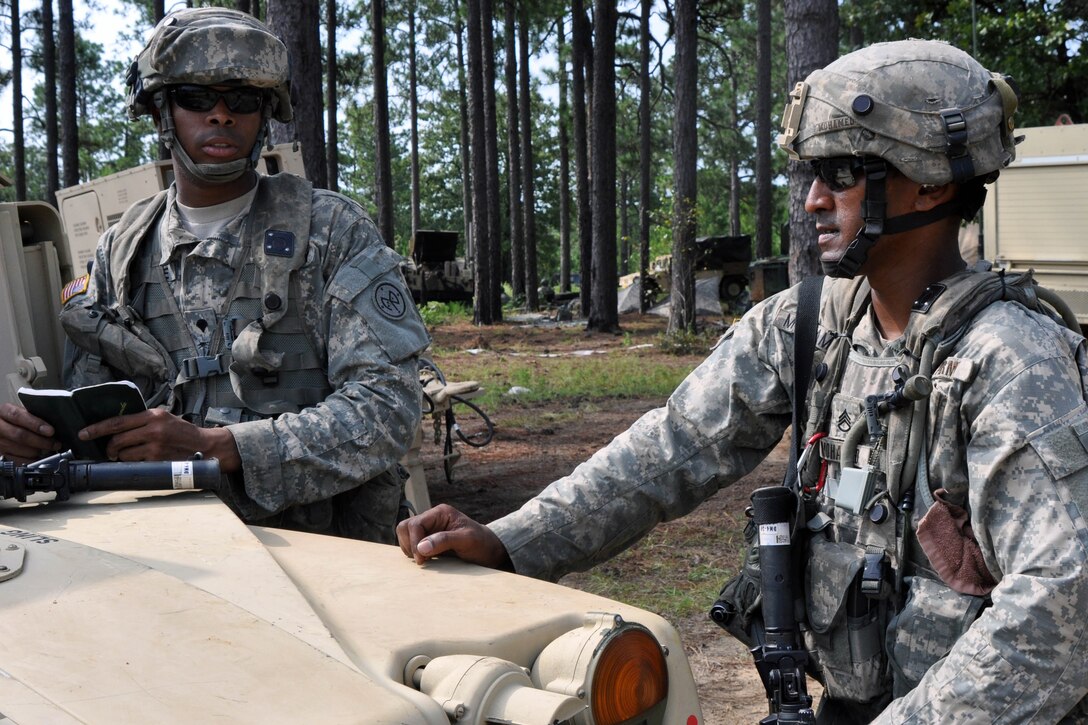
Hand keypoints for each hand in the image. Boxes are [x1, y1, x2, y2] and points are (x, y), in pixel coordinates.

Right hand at [0, 403, 60, 462]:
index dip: (36, 424)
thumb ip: (31, 416)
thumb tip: (51, 426)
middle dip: (41, 441)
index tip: (50, 431)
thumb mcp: (18, 412)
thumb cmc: (11, 419)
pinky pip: (16, 460)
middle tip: (55, 444)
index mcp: (3, 411)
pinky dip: (30, 460)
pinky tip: (39, 457)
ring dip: (38, 452)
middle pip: (20, 435)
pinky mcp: (0, 454)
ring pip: (19, 449)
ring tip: (49, 450)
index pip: (18, 416)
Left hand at [78, 408, 241, 472]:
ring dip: (121, 457)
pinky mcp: (158, 460)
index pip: (117, 421)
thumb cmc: (183, 432)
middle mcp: (153, 429)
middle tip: (110, 451)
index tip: (83, 433)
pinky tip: (141, 460)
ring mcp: (156, 446)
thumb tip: (117, 427)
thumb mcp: (164, 418)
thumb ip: (143, 420)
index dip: (96, 428)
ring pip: (124, 453)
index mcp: (153, 415)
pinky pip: (135, 463)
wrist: (205, 445)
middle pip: (117, 439)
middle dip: (109, 447)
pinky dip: (133, 463)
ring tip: (128, 455)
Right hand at [397, 503, 512, 569]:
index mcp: (440, 513)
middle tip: (422, 560)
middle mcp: (431, 519)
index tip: (422, 559)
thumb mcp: (467, 540)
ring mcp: (428, 530)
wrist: (489, 551)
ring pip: (405, 536)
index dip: (414, 542)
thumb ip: (444, 540)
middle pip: (405, 527)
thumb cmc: (481, 543)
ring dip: (410, 549)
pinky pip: (410, 545)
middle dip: (409, 544)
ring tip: (426, 560)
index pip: (415, 524)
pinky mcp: (427, 541)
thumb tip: (422, 547)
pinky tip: (426, 560)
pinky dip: (413, 554)